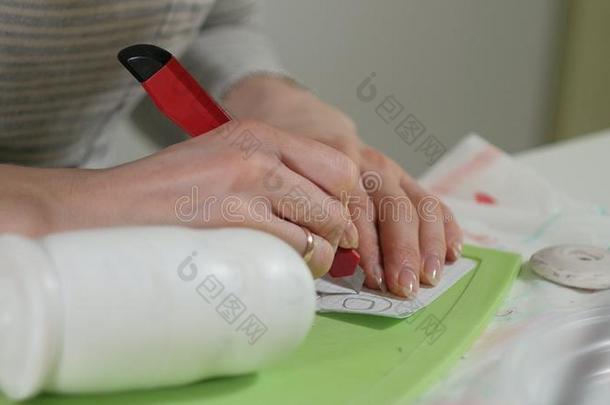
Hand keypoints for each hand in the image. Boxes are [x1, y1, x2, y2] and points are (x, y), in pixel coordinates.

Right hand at [0, 121, 359, 277]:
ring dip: (320, 253)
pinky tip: (277, 271)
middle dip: (337, 230)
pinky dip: (297, 268)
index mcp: (260, 133)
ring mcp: (247, 182)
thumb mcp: (223, 160)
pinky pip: (295, 250)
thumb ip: (271, 175)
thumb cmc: (166, 193)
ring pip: (323, 226)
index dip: (345, 200)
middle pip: (339, 195)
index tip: (336, 223)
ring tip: (297, 262)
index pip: (338, 164)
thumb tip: (320, 211)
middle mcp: (260, 152)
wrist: (109, 208)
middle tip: (321, 248)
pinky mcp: (232, 217)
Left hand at [224, 76, 462, 297]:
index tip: (373, 279)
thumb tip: (318, 259)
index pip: (358, 210)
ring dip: (428, 244)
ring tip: (431, 277)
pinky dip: (445, 226)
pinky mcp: (402, 176)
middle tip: (405, 287)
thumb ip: (300, 213)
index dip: (368, 247)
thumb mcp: (283, 180)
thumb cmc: (289, 164)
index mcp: (335, 165)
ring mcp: (389, 170)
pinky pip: (431, 200)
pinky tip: (454, 250)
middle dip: (403, 251)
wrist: (303, 122)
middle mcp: (368, 165)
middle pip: (393, 209)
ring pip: (418, 205)